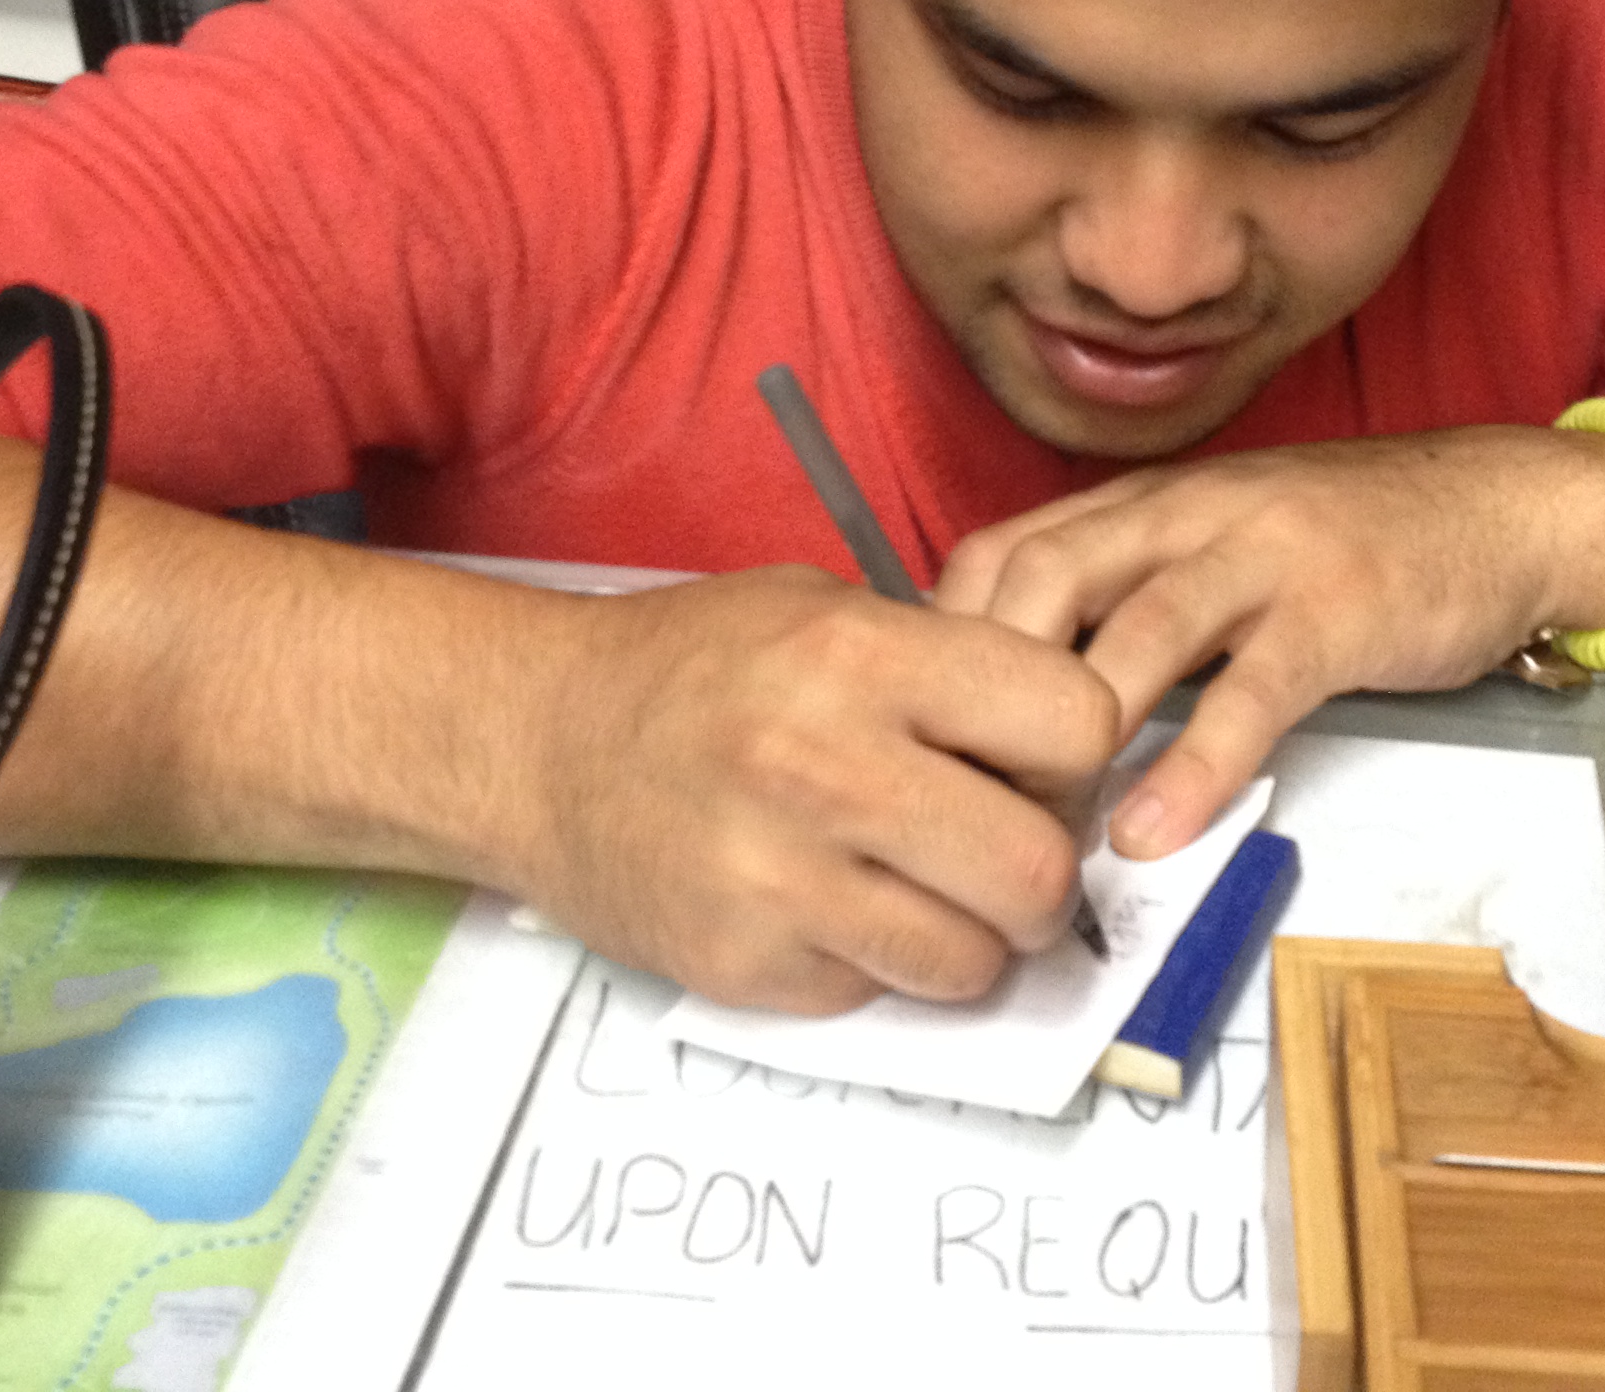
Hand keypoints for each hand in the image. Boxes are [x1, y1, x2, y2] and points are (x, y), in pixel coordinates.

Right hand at [507, 564, 1119, 1014]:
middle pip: (1040, 871)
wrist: (528, 740)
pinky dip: (877, 965)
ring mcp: (780, 880)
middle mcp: (825, 767)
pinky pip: (879, 995)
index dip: (1075, 753)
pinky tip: (829, 906)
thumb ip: (943, 666)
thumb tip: (1070, 751)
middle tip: (998, 851)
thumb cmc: (688, 666)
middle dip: (1041, 873)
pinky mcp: (745, 967)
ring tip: (919, 887)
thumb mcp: (821, 608)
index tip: (1036, 762)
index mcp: (860, 655)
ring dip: (970, 938)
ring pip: (973, 961)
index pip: (1076, 726)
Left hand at [934, 429, 1604, 860]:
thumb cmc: (1344, 541)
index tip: (923, 738)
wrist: (1500, 506)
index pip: (998, 553)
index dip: (943, 645)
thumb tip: (1023, 694)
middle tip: (966, 797)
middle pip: (1041, 580)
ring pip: (1136, 631)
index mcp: (1142, 503)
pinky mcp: (1339, 612)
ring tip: (1037, 834)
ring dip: (1074, 737)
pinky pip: (1252, 692)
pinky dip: (1196, 768)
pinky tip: (1155, 834)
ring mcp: (1262, 556)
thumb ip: (1125, 597)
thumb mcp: (1212, 544)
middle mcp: (1185, 513)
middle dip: (984, 690)